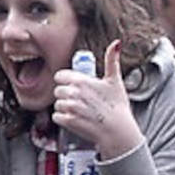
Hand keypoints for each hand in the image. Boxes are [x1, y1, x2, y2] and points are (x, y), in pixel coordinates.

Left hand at [52, 40, 143, 159]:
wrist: (118, 131)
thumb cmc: (117, 106)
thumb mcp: (115, 80)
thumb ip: (111, 60)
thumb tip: (115, 43)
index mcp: (82, 81)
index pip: (59, 76)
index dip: (66, 81)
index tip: (74, 86)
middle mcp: (73, 93)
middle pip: (57, 90)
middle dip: (66, 95)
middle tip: (80, 100)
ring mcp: (70, 108)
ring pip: (57, 104)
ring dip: (65, 107)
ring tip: (80, 110)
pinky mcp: (67, 121)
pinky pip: (56, 117)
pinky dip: (63, 119)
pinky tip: (76, 118)